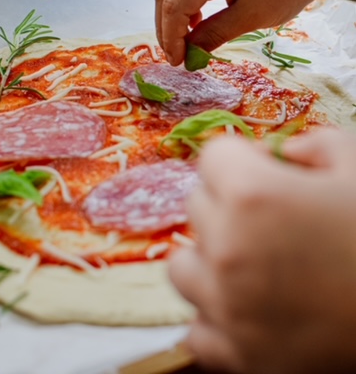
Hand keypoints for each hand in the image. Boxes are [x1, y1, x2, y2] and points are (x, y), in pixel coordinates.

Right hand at [155, 0, 323, 65]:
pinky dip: (186, 4)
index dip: (170, 37)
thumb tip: (189, 55)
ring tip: (186, 43)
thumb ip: (215, 35)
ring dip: (174, 17)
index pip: (174, 5)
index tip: (177, 62)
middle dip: (166, 28)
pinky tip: (198, 23)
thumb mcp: (251, 18)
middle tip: (176, 56)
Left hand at [169, 128, 355, 373]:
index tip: (266, 173)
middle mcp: (226, 248)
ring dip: (211, 259)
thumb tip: (282, 154)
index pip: (213, 156)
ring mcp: (227, 306)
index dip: (243, 160)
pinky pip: (198, 328)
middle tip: (272, 219)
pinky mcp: (237, 357)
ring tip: (254, 263)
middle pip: (198, 206)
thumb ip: (313, 144)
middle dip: (229, 203)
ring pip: (184, 265)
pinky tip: (251, 309)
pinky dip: (218, 318)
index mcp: (251, 194)